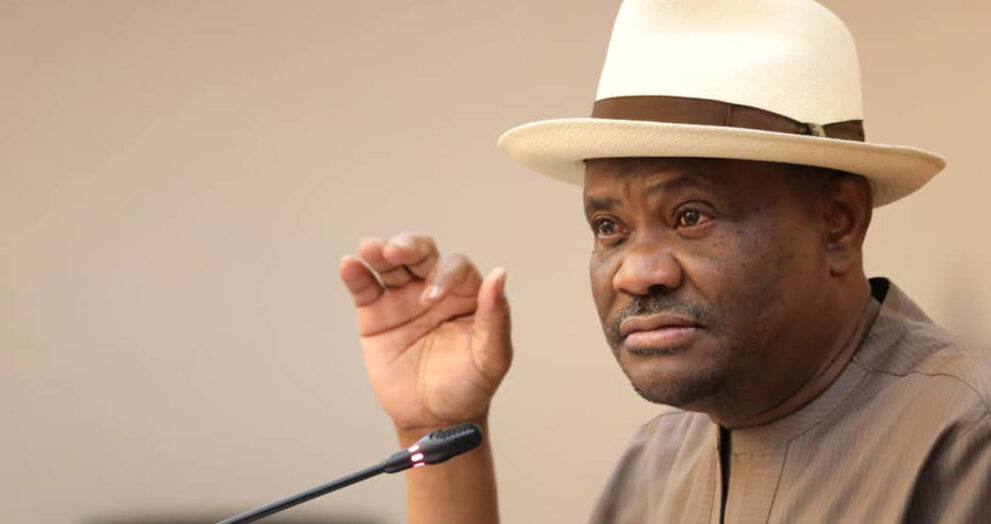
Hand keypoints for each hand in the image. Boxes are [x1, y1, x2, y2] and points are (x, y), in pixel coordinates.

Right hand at [338, 233, 511, 431]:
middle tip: (395, 251)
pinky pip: (365, 288)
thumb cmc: (468, 386)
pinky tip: (349, 265)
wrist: (434, 419)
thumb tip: (500, 274)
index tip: (429, 300)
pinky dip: (355, 274)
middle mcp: (434, 287)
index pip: (454, 267)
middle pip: (421, 253)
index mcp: (466, 293)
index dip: (442, 275)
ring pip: (390, 263)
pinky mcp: (375, 313)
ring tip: (370, 249)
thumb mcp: (490, 357)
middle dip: (408, 246)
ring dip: (379, 251)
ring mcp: (402, 298)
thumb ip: (495, 317)